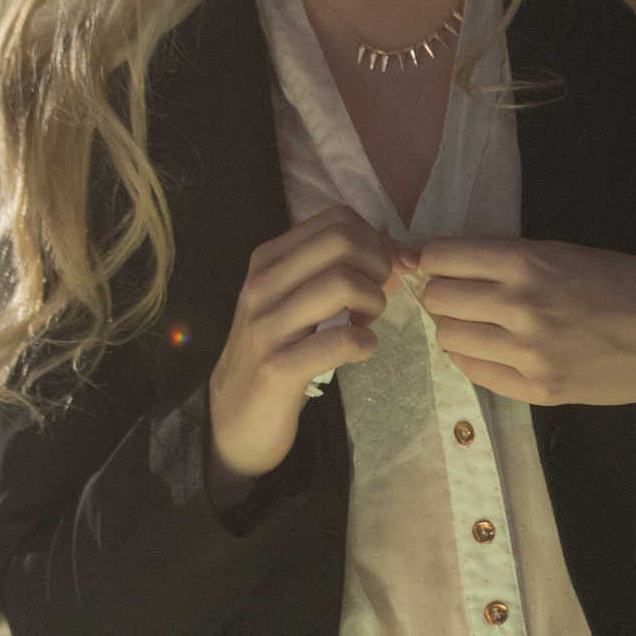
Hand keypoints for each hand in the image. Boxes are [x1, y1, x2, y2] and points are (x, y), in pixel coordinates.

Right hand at [208, 204, 407, 480]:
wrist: (234, 417)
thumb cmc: (275, 351)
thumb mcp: (295, 300)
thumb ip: (337, 270)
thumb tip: (400, 250)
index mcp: (268, 260)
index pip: (336, 219)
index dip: (373, 242)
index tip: (377, 274)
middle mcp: (262, 284)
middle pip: (343, 241)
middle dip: (377, 267)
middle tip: (373, 299)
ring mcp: (267, 326)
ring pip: (343, 283)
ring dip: (372, 303)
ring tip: (364, 324)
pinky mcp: (278, 368)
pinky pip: (342, 341)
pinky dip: (365, 344)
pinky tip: (360, 350)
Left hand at [411, 236, 635, 420]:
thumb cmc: (633, 284)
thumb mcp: (571, 252)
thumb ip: (513, 258)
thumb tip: (452, 262)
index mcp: (529, 262)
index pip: (440, 257)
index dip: (433, 258)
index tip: (441, 262)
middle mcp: (519, 307)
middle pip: (437, 299)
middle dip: (443, 292)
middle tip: (463, 293)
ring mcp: (526, 354)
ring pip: (448, 337)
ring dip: (456, 326)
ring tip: (480, 322)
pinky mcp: (536, 390)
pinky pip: (472, 371)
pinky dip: (472, 356)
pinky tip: (493, 347)